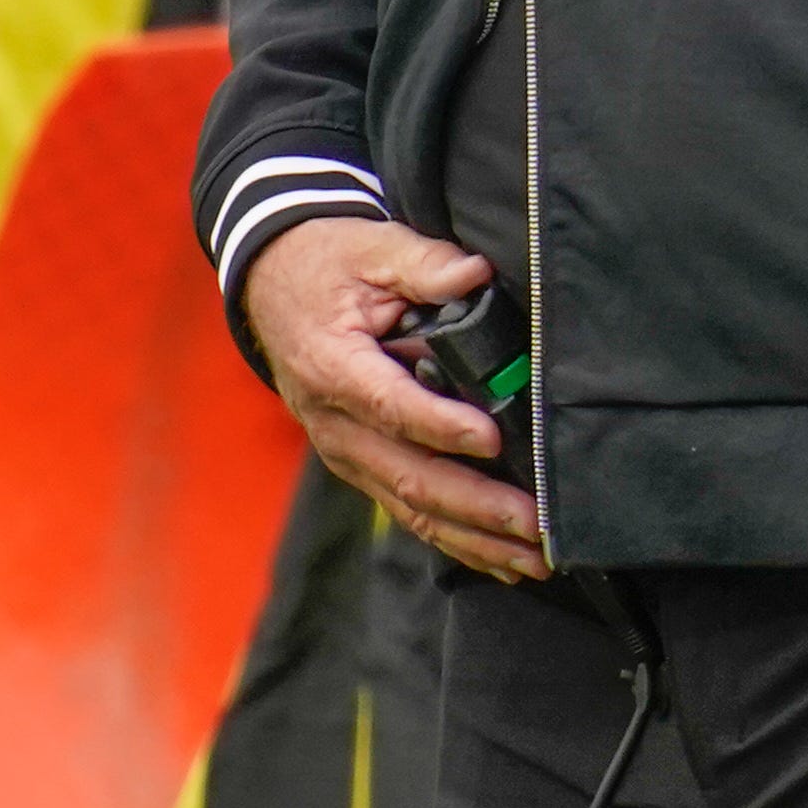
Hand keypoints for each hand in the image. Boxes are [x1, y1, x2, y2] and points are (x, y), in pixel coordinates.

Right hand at [240, 219, 547, 584]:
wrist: (273, 288)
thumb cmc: (326, 266)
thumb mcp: (370, 247)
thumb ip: (423, 262)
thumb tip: (474, 272)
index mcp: (333, 367)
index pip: (390, 405)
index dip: (441, 425)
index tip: (491, 438)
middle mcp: (336, 424)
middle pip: (408, 474)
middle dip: (476, 504)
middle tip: (534, 522)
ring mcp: (346, 453)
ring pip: (412, 506)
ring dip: (475, 537)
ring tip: (533, 558)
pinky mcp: (361, 466)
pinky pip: (408, 511)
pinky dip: (455, 540)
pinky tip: (501, 559)